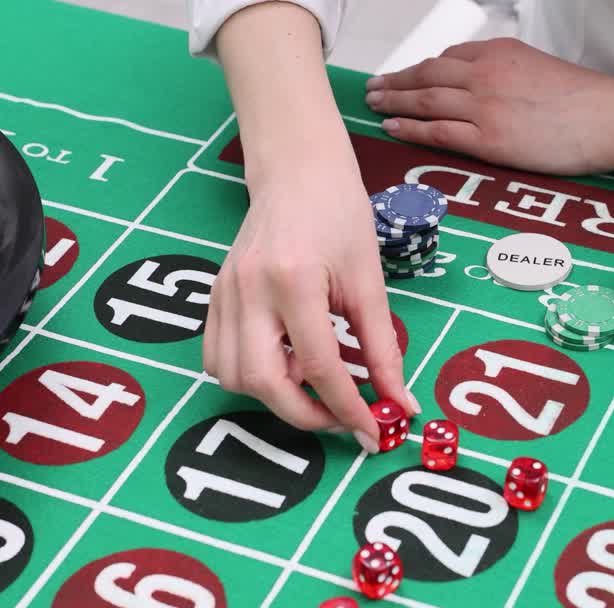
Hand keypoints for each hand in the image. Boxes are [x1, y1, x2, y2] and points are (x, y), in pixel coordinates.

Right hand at [203, 164, 419, 451]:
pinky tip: (284, 359)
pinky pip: (218, 357)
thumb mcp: (368, 280)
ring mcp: (224, 294)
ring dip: (274, 396)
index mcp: (293, 280)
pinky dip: (249, 375)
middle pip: (264, 383)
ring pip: (232, 377)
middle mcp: (249, 291)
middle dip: (306, 415)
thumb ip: (382, 348)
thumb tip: (399, 403)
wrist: (296, 171)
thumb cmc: (339, 214)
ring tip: (312, 377)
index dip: (349, 408)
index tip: (373, 431)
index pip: (320, 367)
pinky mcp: (214, 296)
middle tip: (342, 416)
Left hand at [365, 38, 613, 175]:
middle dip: (395, 82)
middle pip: (426, 74)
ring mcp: (485, 106)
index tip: (404, 76)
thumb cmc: (585, 101)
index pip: (447, 57)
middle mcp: (485, 74)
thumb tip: (485, 88)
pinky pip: (436, 131)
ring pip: (424, 100)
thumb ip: (507, 73)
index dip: (419, 69)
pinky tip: (392, 128)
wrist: (610, 118)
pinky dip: (409, 128)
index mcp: (499, 52)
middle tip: (373, 88)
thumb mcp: (540, 68)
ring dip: (393, 102)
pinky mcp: (489, 138)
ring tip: (374, 107)